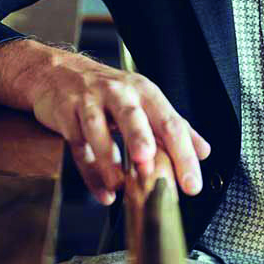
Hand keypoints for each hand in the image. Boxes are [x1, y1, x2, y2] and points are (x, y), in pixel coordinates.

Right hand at [31, 51, 210, 205]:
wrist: (60, 72)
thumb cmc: (107, 90)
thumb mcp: (144, 101)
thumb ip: (172, 127)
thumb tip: (202, 151)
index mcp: (144, 92)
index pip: (169, 122)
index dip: (183, 153)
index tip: (191, 183)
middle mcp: (119, 93)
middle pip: (132, 116)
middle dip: (140, 139)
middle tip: (149, 163)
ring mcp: (90, 102)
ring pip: (97, 128)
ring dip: (109, 158)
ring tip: (120, 184)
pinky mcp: (66, 115)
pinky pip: (78, 146)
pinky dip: (90, 173)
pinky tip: (104, 192)